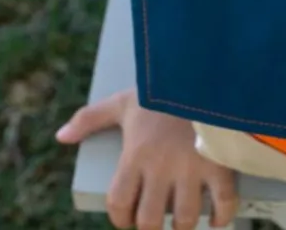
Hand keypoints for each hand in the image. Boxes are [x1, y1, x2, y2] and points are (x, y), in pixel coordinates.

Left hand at [56, 89, 237, 229]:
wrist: (203, 70)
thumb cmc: (163, 87)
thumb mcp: (124, 100)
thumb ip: (91, 118)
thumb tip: (61, 136)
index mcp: (136, 155)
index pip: (118, 204)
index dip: (120, 219)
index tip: (127, 219)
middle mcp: (161, 168)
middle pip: (150, 220)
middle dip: (150, 226)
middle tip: (155, 220)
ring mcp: (192, 167)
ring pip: (185, 217)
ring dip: (183, 225)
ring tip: (183, 220)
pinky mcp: (220, 161)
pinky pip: (224, 200)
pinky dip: (222, 216)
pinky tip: (217, 219)